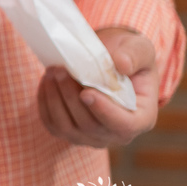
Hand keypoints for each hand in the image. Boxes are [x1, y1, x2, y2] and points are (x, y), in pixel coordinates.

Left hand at [37, 27, 158, 147]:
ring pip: (67, 127)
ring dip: (55, 98)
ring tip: (52, 71)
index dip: (104, 112)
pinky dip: (45, 103)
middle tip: (60, 70)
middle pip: (89, 125)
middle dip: (72, 96)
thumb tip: (121, 64)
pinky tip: (47, 82)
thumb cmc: (127, 56)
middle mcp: (116, 134)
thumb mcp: (139, 49)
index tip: (86, 93)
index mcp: (141, 118)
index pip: (124, 125)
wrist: (108, 60)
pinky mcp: (68, 131)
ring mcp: (90, 136)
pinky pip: (52, 124)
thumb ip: (134, 55)